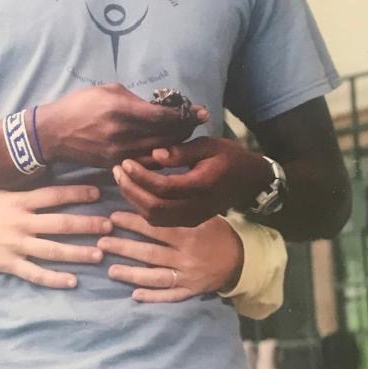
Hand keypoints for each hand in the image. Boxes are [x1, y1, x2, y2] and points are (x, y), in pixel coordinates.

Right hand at [0, 185, 111, 288]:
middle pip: (60, 223)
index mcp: (19, 202)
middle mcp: (21, 223)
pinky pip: (35, 274)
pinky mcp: (9, 264)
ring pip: (52, 250)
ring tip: (98, 254)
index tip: (98, 194)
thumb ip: (24, 192)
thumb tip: (49, 184)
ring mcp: (16, 245)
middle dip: (87, 225)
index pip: (53, 196)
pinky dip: (54, 279)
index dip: (76, 194)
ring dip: (77, 253)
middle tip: (109, 226)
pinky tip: (72, 281)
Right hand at [35, 84, 207, 168]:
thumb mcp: (107, 91)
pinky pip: (147, 162)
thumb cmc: (80, 105)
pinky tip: (167, 148)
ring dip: (176, 143)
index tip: (202, 111)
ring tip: (184, 134)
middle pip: (168, 136)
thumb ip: (135, 100)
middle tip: (196, 121)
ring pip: (161, 152)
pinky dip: (161, 155)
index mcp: (122, 111)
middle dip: (186, 128)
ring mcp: (121, 154)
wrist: (54, 133)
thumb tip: (157, 108)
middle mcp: (124, 135)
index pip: (164, 116)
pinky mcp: (116, 166)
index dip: (186, 114)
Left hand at [97, 212, 243, 302]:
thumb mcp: (203, 216)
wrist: (242, 259)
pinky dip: (153, 296)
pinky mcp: (191, 292)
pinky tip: (134, 295)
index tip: (113, 218)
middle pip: (150, 253)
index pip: (156, 228)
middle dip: (124, 248)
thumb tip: (149, 197)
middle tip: (101, 242)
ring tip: (111, 270)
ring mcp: (188, 277)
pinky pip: (170, 296)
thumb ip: (178, 211)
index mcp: (189, 235)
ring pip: (156, 276)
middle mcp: (186, 257)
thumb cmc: (217, 232)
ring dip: (132, 274)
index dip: (133, 223)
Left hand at [113, 137, 270, 226]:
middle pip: (155, 207)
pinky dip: (142, 207)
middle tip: (117, 170)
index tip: (126, 162)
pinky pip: (160, 220)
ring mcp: (193, 218)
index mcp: (203, 186)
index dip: (141, 176)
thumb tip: (155, 155)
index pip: (164, 187)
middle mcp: (197, 208)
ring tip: (121, 178)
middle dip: (131, 189)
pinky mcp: (188, 222)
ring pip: (154, 218)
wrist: (250, 180)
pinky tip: (133, 190)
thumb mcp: (209, 145)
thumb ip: (182, 151)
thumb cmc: (229, 157)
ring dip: (133, 199)